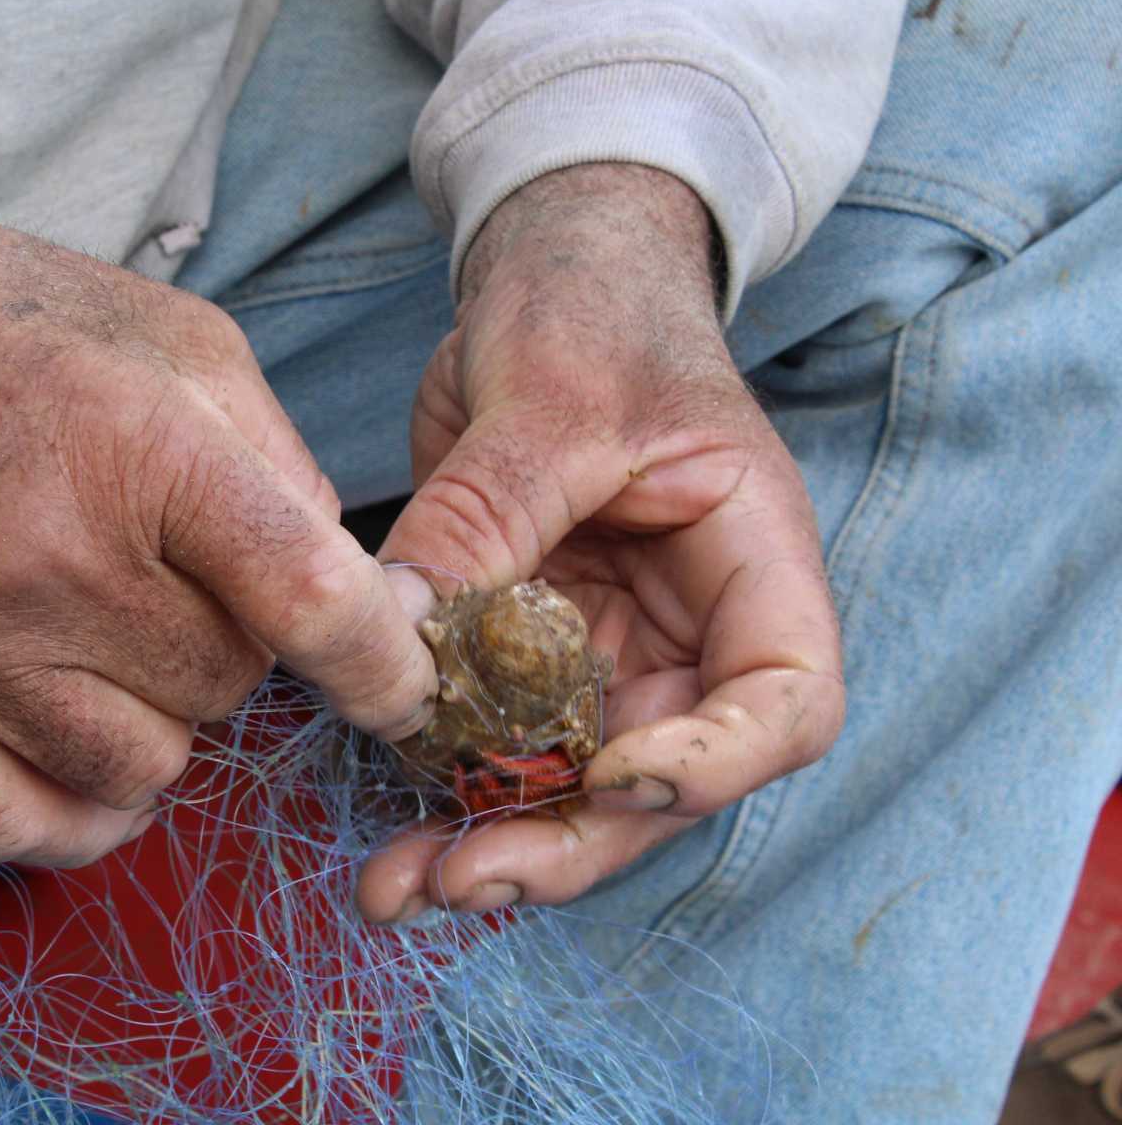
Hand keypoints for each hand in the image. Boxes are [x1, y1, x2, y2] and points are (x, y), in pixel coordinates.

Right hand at [0, 178, 436, 867]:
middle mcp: (58, 562)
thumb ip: (279, 462)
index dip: (381, 665)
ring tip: (104, 642)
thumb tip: (349, 592)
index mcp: (146, 452)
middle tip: (164, 580)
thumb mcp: (179, 341)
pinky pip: (25, 829)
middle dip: (228, 646)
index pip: (309, 603)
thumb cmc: (12, 332)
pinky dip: (75, 812)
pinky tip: (77, 746)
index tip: (401, 688)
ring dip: (153, 722)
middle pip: (227, 689)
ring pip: (143, 770)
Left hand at [356, 164, 842, 921]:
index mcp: (750, 563)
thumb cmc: (592, 308)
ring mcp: (601, 644)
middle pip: (657, 779)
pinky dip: (439, 785)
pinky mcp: (520, 644)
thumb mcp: (551, 395)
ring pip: (565, 780)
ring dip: (488, 839)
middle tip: (458, 879)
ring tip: (395, 889)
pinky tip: (379, 834)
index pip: (784, 703)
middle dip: (564, 840)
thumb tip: (401, 631)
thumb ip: (489, 513)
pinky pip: (490, 736)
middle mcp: (685, 626)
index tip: (611, 775)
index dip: (710, 763)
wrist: (548, 274)